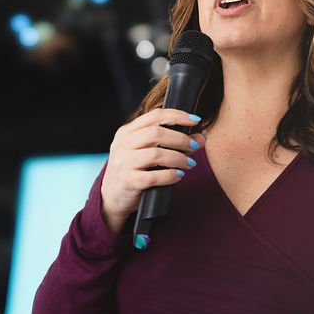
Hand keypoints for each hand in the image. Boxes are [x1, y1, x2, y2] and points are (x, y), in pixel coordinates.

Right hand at [99, 108, 206, 234]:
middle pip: (156, 133)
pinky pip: (153, 176)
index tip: (196, 120)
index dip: (177, 115)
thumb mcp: (150, 153)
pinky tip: (178, 176)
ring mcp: (123, 163)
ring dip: (178, 158)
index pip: (154, 116)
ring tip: (190, 164)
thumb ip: (175, 143)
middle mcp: (122, 144)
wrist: (112, 198)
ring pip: (156, 154)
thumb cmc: (135, 171)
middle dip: (180, 139)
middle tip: (195, 145)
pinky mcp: (128, 181)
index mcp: (127, 132)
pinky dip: (170, 175)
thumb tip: (201, 137)